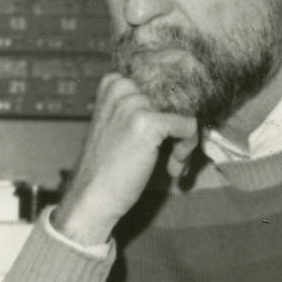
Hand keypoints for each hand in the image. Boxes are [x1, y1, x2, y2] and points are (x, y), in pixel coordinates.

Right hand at [50, 74, 199, 246]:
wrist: (92, 198)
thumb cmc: (110, 167)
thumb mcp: (122, 125)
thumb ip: (146, 108)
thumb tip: (189, 102)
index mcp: (114, 83)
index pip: (164, 87)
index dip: (171, 114)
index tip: (166, 140)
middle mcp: (122, 86)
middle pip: (176, 99)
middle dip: (180, 129)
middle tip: (172, 156)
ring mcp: (134, 103)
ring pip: (185, 113)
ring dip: (185, 142)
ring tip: (172, 164)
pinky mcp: (147, 122)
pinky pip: (189, 126)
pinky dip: (188, 148)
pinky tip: (173, 168)